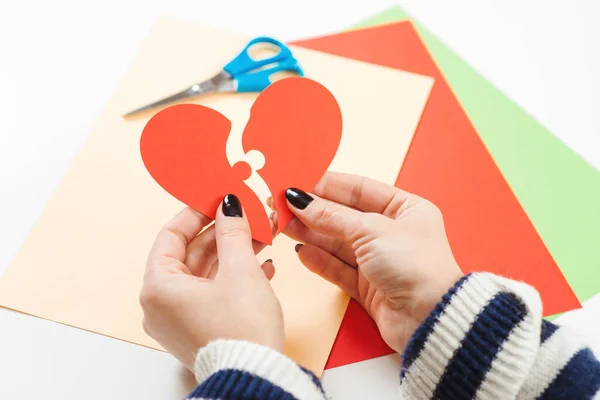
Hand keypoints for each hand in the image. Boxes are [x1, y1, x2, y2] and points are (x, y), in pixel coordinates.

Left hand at [140, 195, 283, 370]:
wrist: (256, 377)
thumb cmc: (241, 330)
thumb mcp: (240, 271)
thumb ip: (233, 232)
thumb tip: (230, 206)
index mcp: (159, 287)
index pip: (170, 235)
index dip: (195, 213)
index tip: (216, 199)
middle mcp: (162, 304)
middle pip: (190, 254)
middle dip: (222, 234)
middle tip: (245, 215)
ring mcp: (179, 320)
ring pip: (205, 274)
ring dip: (233, 254)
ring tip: (261, 237)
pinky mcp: (199, 329)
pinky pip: (212, 293)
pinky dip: (233, 277)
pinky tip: (262, 266)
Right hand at [278, 172, 462, 352]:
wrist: (429, 319)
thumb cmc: (416, 266)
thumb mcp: (371, 230)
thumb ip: (332, 216)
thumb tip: (301, 200)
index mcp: (405, 208)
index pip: (358, 188)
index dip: (326, 185)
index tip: (297, 183)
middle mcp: (392, 232)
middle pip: (344, 216)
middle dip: (313, 211)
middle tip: (282, 206)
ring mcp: (379, 260)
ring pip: (337, 242)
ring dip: (311, 234)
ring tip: (283, 226)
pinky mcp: (369, 286)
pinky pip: (338, 268)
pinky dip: (320, 261)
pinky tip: (301, 252)